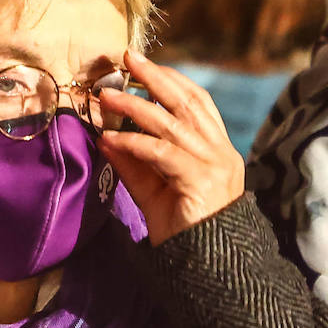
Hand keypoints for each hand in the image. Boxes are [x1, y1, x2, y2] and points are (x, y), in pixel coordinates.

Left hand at [96, 50, 243, 244]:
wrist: (206, 269)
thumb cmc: (181, 228)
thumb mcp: (153, 188)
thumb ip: (134, 162)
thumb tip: (105, 135)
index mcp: (218, 148)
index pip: (198, 102)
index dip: (171, 79)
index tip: (143, 65)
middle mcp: (221, 151)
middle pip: (188, 102)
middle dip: (156, 77)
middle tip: (129, 59)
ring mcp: (215, 165)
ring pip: (173, 124)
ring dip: (136, 106)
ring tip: (108, 96)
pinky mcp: (201, 181)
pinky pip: (163, 153)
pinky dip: (136, 142)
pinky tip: (114, 138)